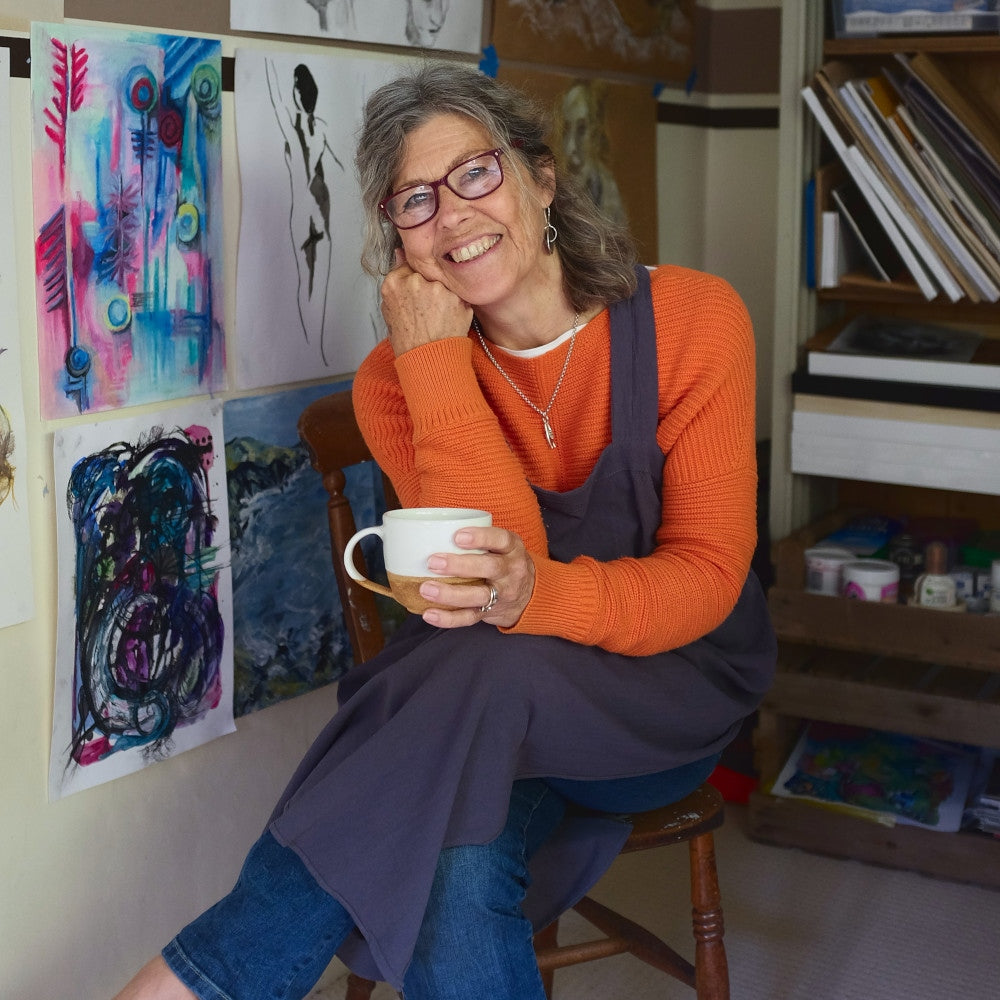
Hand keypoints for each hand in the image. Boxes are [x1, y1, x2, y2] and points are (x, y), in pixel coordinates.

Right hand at [381, 250, 472, 355]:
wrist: (428, 362)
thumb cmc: (408, 341)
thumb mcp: (391, 310)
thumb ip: (396, 280)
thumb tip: (400, 253)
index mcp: (393, 283)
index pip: (408, 267)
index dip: (415, 282)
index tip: (417, 296)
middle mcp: (415, 282)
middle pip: (427, 274)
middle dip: (429, 288)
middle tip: (427, 311)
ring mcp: (437, 289)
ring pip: (443, 284)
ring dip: (444, 297)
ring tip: (438, 318)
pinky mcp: (457, 298)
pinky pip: (459, 296)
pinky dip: (456, 307)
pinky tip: (448, 321)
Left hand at [418, 526, 534, 629]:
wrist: (529, 595)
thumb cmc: (504, 562)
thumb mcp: (502, 546)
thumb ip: (478, 538)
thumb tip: (433, 531)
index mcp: (512, 549)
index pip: (501, 540)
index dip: (480, 537)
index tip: (457, 537)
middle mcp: (511, 571)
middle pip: (489, 568)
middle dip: (460, 565)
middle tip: (433, 562)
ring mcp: (502, 594)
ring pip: (478, 596)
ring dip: (450, 594)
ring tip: (426, 589)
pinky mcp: (491, 612)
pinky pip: (470, 617)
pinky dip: (448, 618)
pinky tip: (429, 613)